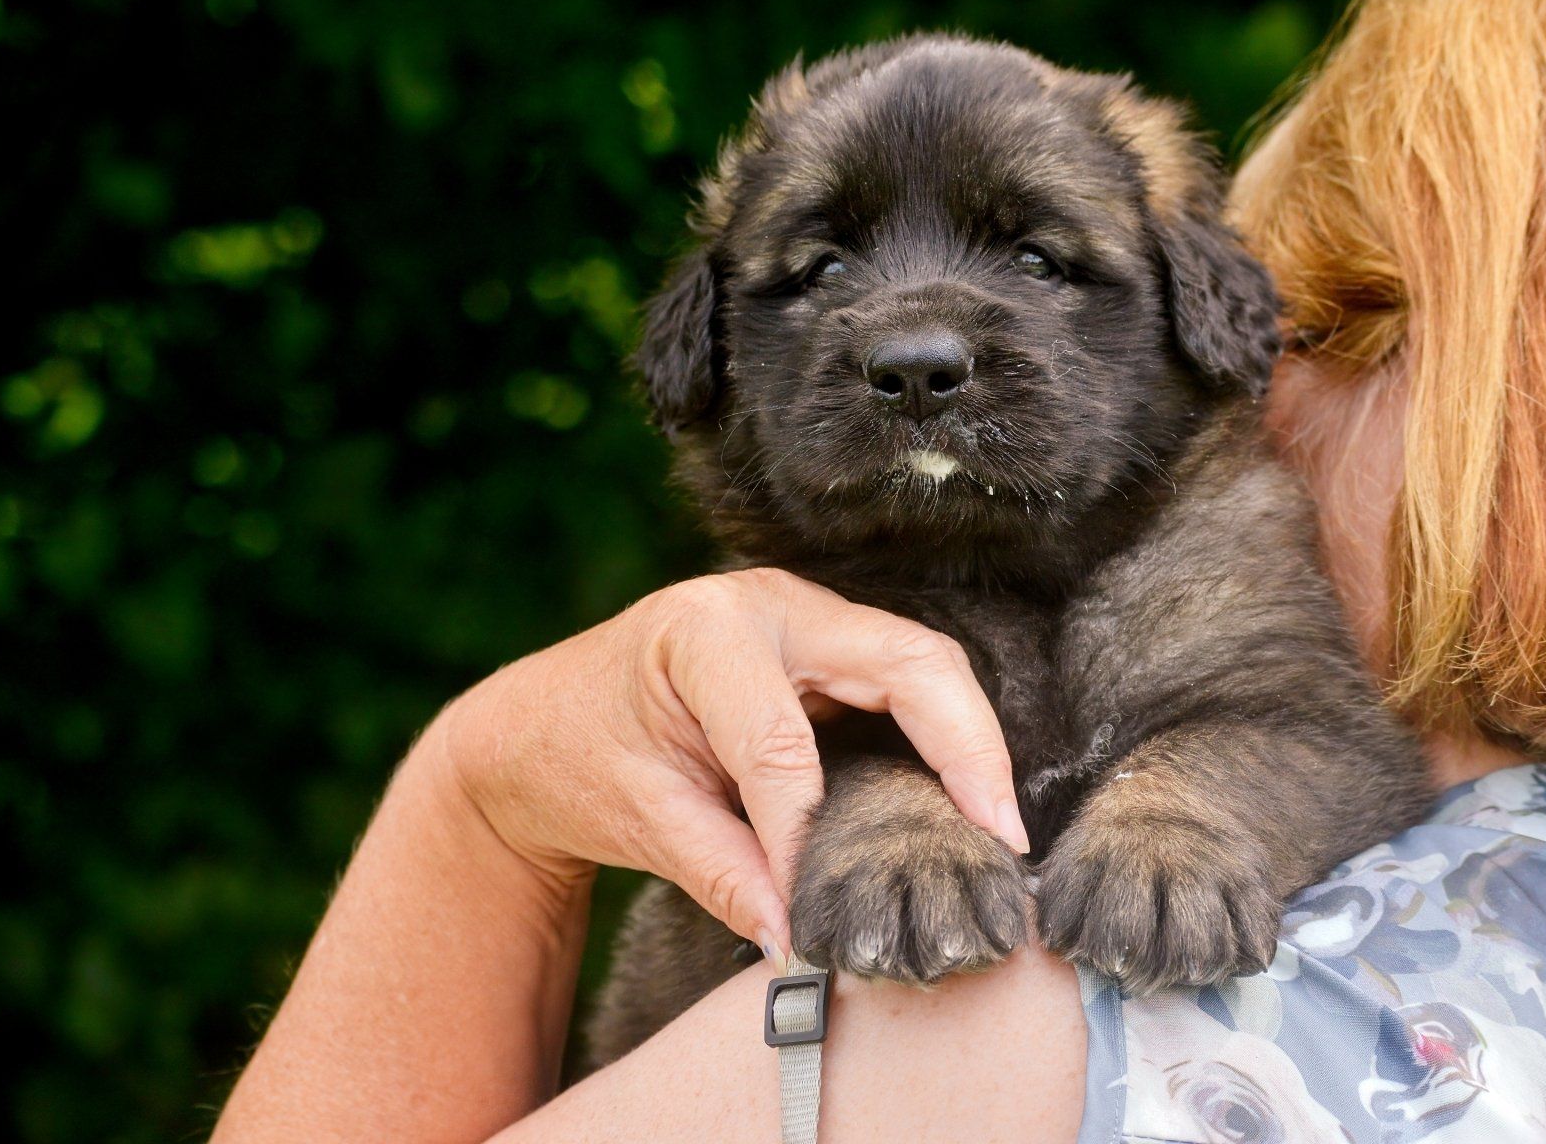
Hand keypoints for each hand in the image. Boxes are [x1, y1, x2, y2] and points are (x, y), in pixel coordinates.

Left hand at [435, 567, 1028, 959]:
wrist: (543, 721)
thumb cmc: (575, 757)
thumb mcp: (639, 820)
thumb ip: (722, 875)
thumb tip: (796, 942)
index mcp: (705, 632)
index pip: (781, 741)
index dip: (807, 832)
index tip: (824, 914)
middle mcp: (772, 604)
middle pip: (907, 663)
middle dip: (966, 750)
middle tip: (1002, 840)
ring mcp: (810, 617)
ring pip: (926, 666)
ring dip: (970, 745)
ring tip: (1000, 833)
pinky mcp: (831, 647)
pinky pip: (909, 684)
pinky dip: (947, 741)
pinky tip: (968, 807)